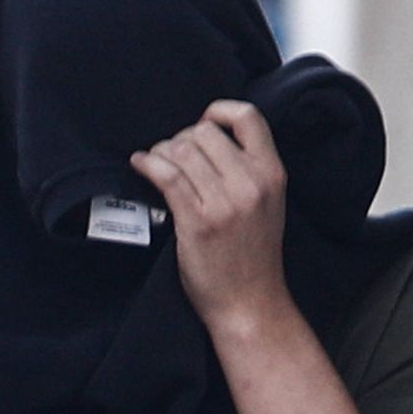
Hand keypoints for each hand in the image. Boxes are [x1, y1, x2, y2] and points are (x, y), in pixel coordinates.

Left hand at [131, 99, 296, 339]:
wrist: (249, 302)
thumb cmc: (253, 255)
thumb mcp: (268, 203)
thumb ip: (249, 170)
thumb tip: (208, 139)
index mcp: (272, 174)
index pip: (248, 117)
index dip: (219, 111)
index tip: (203, 122)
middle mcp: (251, 183)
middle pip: (203, 131)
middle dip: (180, 138)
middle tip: (170, 155)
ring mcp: (224, 202)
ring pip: (181, 150)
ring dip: (160, 152)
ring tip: (154, 163)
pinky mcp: (197, 221)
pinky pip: (166, 175)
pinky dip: (147, 163)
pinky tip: (140, 164)